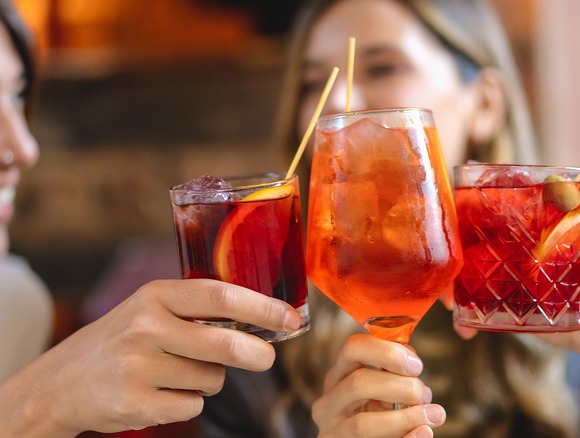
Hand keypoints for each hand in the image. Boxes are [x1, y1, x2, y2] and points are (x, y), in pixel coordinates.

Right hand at [0, 279, 300, 436]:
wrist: (59, 383)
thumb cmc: (123, 340)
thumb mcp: (151, 310)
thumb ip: (197, 310)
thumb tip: (265, 321)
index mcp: (155, 295)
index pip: (220, 295)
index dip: (262, 307)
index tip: (291, 317)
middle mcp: (146, 327)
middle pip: (225, 344)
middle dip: (257, 354)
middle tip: (267, 359)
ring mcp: (137, 367)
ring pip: (211, 380)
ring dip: (208, 380)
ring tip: (174, 372)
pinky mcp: (133, 403)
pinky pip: (191, 405)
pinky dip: (187, 402)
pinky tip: (158, 392)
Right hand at [312, 334, 445, 437]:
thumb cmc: (376, 417)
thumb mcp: (380, 391)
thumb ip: (394, 374)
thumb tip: (413, 364)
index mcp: (337, 378)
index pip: (353, 348)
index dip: (387, 351)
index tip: (415, 364)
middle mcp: (328, 404)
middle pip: (358, 382)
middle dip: (401, 386)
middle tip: (424, 394)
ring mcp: (332, 432)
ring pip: (362, 424)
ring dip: (406, 418)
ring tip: (433, 415)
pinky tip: (424, 432)